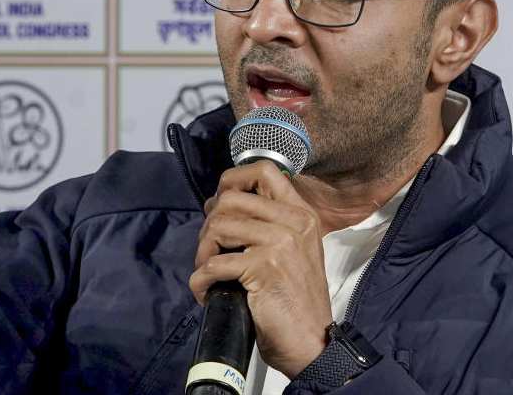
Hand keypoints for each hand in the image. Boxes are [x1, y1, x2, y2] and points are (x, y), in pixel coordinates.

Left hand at [189, 161, 333, 378]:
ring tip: (208, 270)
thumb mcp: (294, 250)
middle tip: (210, 249)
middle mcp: (293, 222)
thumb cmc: (297, 300)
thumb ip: (270, 223)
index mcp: (301, 214)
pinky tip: (207, 291)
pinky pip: (212, 263)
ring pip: (218, 226)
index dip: (232, 180)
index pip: (264, 170)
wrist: (312, 342)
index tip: (220, 203)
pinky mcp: (263, 268)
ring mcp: (279, 243)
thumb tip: (223, 204)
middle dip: (209, 223)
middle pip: (230, 198)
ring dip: (202, 251)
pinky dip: (200, 280)